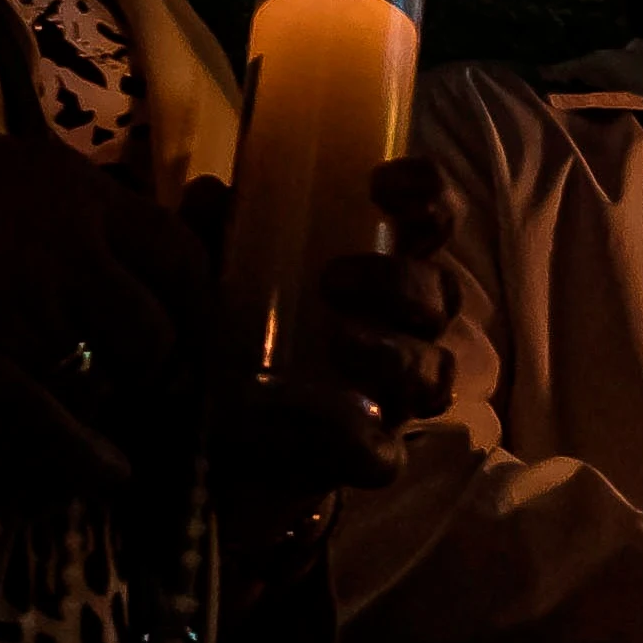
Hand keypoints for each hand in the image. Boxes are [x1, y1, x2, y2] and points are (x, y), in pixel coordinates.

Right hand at [0, 120, 203, 491]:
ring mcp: (29, 312)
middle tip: (152, 383)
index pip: (180, 252)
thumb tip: (115, 240)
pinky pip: (59, 426)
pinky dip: (92, 459)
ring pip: (115, 376)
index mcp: (77, 191)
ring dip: (117, 399)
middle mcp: (70, 248)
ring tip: (105, 409)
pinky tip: (112, 475)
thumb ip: (65, 205)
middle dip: (163, 363)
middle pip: (161, 325)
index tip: (191, 327)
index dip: (195, 300)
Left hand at [212, 156, 463, 500]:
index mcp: (379, 271)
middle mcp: (401, 329)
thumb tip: (210, 193)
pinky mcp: (366, 459)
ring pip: (433, 373)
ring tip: (339, 341)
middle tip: (334, 278)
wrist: (200, 443)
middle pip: (441, 297)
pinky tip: (325, 420)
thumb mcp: (214, 275)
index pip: (432, 221)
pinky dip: (360, 439)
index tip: (381, 183)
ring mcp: (391, 398)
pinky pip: (386, 456)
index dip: (428, 195)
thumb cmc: (228, 337)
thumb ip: (213, 238)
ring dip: (394, 352)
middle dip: (399, 282)